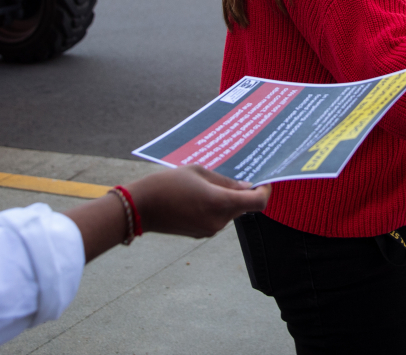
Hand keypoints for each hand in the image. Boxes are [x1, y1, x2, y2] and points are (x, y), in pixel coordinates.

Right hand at [65, 166, 269, 260]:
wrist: (140, 207)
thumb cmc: (167, 184)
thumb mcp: (199, 172)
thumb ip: (225, 180)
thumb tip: (245, 187)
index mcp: (220, 202)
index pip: (258, 202)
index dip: (264, 191)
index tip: (263, 181)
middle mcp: (219, 220)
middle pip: (243, 206)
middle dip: (241, 191)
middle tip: (231, 174)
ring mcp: (210, 229)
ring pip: (230, 211)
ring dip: (226, 198)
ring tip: (207, 183)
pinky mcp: (200, 233)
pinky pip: (217, 218)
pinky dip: (215, 207)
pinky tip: (199, 195)